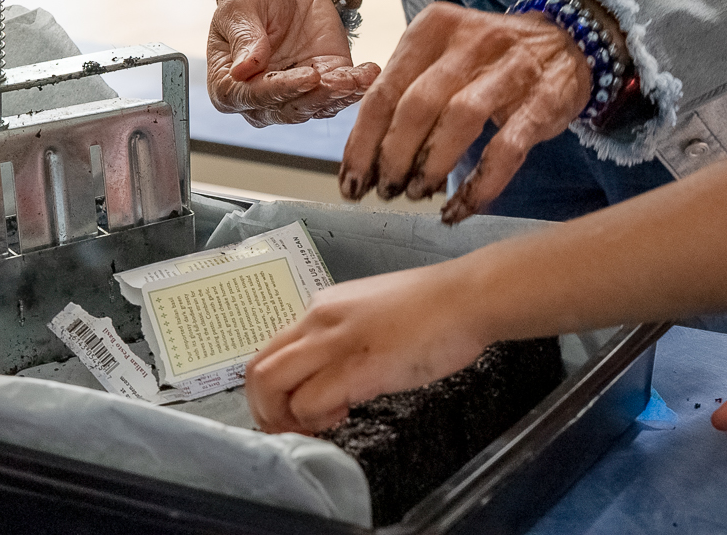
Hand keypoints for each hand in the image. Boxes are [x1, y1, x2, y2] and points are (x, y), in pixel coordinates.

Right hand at [207, 0, 379, 125]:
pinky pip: (341, 93)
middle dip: (316, 96)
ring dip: (339, 95)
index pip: (254, 96)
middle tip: (337, 81)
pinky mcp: (325, 83)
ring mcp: (295, 94)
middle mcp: (260, 100)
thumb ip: (243, 36)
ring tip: (356, 79)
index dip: (281, 89)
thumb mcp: (239, 5)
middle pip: (289, 108)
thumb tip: (242, 70)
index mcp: (228, 85)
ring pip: (318, 106)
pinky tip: (368, 74)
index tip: (308, 77)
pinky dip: (357, 86)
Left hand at [245, 264, 487, 433]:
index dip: (275, 388)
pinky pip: (307, 402)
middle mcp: (318, 320)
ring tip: (319, 425)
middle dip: (265, 410)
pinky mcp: (354, 366)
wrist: (467, 297)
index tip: (296, 408)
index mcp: (323, 307)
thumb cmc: (436, 308)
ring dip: (284, 418)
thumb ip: (348, 338)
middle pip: (258, 369)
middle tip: (294, 428)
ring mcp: (333, 342)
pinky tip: (345, 414)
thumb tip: (339, 372)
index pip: (273, 350)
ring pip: (270, 384)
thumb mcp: (375, 315)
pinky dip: (315, 419)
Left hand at [339, 2, 591, 220]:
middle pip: (417, 105)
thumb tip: (363, 148)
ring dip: (432, 165)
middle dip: (393, 157)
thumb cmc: (491, 57)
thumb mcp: (444, 52)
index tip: (352, 178)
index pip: (384, 89)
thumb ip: (405, 85)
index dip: (363, 141)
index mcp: (434, 27)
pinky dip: (480, 183)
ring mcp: (511, 69)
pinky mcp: (543, 100)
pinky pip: (507, 148)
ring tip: (418, 193)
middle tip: (385, 189)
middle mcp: (471, 42)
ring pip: (460, 120)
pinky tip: (461, 207)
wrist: (568, 43)